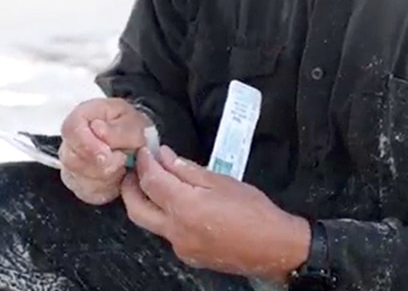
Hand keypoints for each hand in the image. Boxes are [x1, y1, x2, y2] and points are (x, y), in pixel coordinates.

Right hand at [56, 98, 153, 204]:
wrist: (135, 143)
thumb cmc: (131, 129)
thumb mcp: (134, 122)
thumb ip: (119, 129)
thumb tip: (98, 129)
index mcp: (81, 117)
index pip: (71, 130)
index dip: (87, 144)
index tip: (107, 153)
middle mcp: (70, 141)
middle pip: (72, 159)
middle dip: (102, 164)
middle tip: (122, 158)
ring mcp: (71, 165)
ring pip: (80, 178)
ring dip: (107, 176)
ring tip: (122, 165)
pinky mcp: (79, 185)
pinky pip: (88, 192)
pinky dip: (107, 188)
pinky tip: (116, 177)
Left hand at [119, 144, 309, 279]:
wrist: (277, 248)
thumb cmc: (256, 213)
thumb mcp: (222, 182)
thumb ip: (187, 169)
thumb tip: (164, 157)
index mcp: (185, 208)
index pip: (151, 181)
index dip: (145, 163)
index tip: (145, 151)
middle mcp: (177, 230)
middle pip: (136, 208)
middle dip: (130, 186)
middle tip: (135, 169)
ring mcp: (181, 247)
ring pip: (149, 223)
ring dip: (146, 202)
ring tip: (154, 184)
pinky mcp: (188, 256)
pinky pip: (167, 234)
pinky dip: (165, 217)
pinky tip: (176, 205)